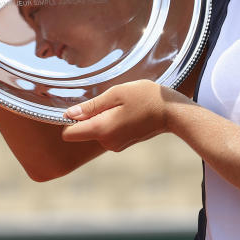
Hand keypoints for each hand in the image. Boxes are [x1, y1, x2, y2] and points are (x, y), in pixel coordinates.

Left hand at [62, 80, 183, 151]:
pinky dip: (112, 122)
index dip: (69, 120)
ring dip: (103, 117)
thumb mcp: (116, 94)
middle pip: (83, 131)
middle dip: (90, 116)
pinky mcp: (122, 144)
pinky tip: (128, 112)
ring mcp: (115, 145)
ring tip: (122, 106)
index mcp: (102, 129)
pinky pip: (107, 133)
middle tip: (110, 101)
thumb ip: (91, 106)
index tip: (81, 107)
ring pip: (96, 130)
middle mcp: (106, 142)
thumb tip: (68, 115)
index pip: (69, 134)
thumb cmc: (145, 97)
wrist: (172, 112)